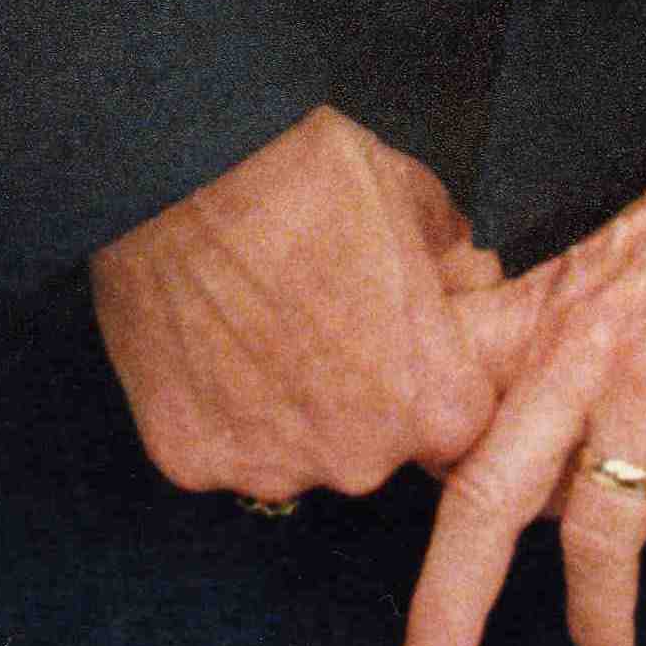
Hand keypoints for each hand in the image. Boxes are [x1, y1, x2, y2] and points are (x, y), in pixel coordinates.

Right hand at [89, 106, 504, 506]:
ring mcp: (273, 470)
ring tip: (252, 324)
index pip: (455, 415)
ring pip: (292, 452)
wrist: (177, 175)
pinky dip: (213, 406)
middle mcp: (362, 460)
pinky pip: (217, 445)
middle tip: (314, 317)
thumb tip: (468, 269)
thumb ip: (449, 248)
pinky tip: (204, 341)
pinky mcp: (192, 461)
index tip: (389, 327)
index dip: (422, 365)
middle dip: (353, 393)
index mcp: (435, 403)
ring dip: (281, 406)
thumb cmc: (300, 177)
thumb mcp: (403, 187)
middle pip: (371, 444)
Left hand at [397, 152, 645, 645]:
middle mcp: (583, 352)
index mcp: (545, 313)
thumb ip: (557, 341)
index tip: (387, 527)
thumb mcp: (607, 264)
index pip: (448, 404)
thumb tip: (535, 441)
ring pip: (596, 532)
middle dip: (450, 602)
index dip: (408, 479)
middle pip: (490, 495)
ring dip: (597, 622)